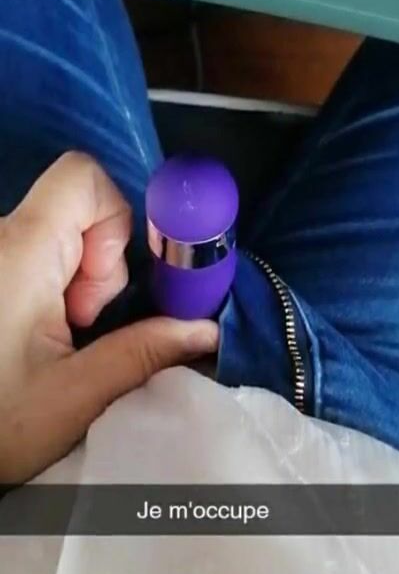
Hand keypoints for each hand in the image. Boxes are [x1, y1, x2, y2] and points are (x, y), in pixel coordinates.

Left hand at [0, 152, 217, 482]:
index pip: (82, 177)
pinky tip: (43, 329)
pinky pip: (40, 250)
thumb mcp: (73, 396)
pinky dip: (57, 281)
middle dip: (100, 265)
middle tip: (80, 324)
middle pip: (78, 209)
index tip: (105, 288)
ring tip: (59, 335)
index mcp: (19, 253)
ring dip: (78, 279)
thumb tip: (204, 331)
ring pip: (61, 231)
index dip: (115, 220)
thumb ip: (143, 353)